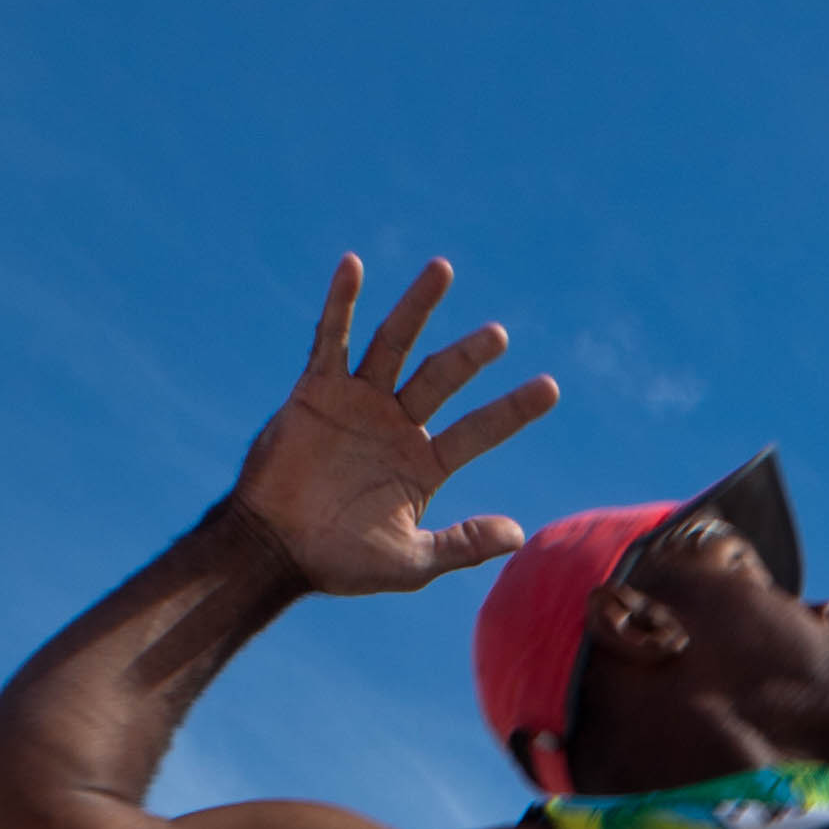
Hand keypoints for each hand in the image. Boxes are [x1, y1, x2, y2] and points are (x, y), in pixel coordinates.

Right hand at [232, 254, 560, 598]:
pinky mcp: (316, 390)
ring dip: (417, 308)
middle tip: (499, 335)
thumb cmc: (342, 562)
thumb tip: (519, 534)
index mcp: (425, 463)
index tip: (550, 388)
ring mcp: (358, 403)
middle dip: (469, 356)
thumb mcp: (413, 560)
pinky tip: (354, 266)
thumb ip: (463, 544)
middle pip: (441, 378)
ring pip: (393, 344)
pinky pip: (330, 339)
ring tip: (444, 270)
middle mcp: (397, 426)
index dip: (513, 410)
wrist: (277, 550)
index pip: (480, 429)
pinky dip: (340, 302)